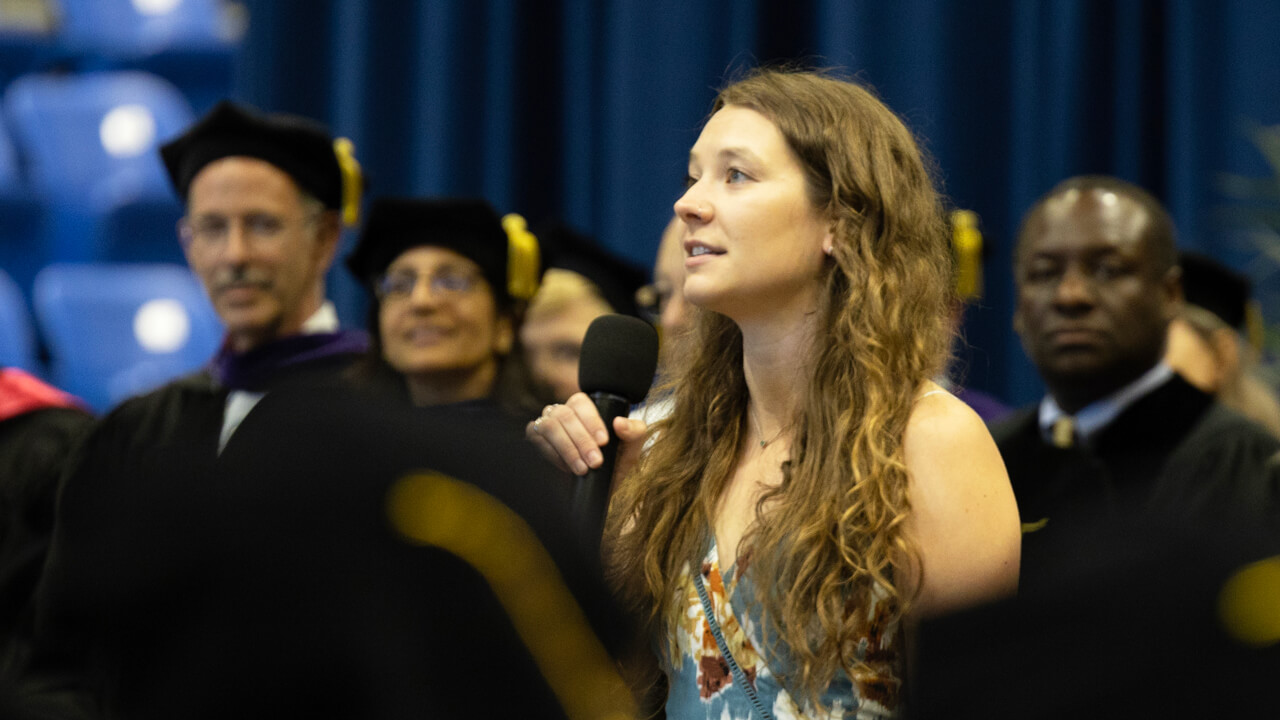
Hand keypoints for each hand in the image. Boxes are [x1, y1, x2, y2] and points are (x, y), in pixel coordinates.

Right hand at [526, 392, 647, 479]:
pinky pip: (536, 439)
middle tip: (595, 462)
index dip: (591, 421)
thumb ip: (634, 432)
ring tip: (582, 469)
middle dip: (582, 440)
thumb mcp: (631, 450)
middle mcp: (563, 413)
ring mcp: (546, 425)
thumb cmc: (613, 464)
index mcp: (584, 408)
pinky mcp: (535, 441)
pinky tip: (566, 468)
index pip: (581, 402)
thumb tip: (620, 423)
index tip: (604, 442)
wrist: (597, 491)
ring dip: (567, 449)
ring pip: (548, 426)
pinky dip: (552, 454)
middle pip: (564, 415)